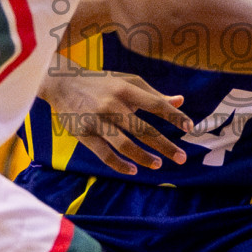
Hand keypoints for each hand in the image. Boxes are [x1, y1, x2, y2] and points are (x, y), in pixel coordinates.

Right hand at [38, 67, 192, 175]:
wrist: (62, 83)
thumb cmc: (101, 83)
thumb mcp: (127, 81)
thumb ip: (153, 94)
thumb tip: (180, 101)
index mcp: (125, 89)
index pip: (155, 104)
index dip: (174, 116)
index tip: (190, 127)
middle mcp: (112, 105)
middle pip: (143, 129)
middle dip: (164, 145)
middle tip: (181, 158)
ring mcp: (97, 121)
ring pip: (125, 145)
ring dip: (144, 157)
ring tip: (158, 165)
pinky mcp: (83, 134)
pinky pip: (104, 154)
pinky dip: (120, 164)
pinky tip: (133, 170)